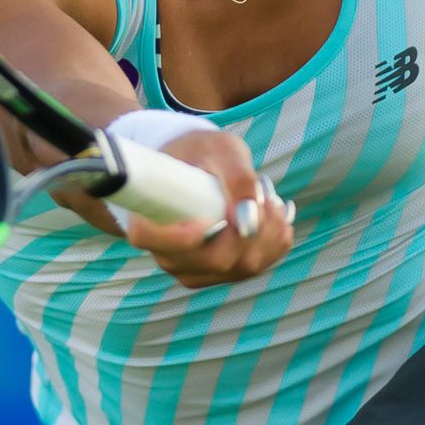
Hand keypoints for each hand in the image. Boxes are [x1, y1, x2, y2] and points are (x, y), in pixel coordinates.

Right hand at [111, 128, 295, 287]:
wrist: (203, 162)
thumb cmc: (205, 151)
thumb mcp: (221, 150)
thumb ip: (237, 179)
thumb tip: (249, 219)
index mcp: (148, 224)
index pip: (151, 241)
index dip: (182, 237)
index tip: (207, 217)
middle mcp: (170, 257)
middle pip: (216, 260)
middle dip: (252, 227)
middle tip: (262, 188)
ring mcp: (198, 271)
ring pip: (243, 266)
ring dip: (269, 230)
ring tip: (268, 194)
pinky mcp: (224, 273)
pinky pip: (260, 265)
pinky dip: (275, 239)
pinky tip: (274, 214)